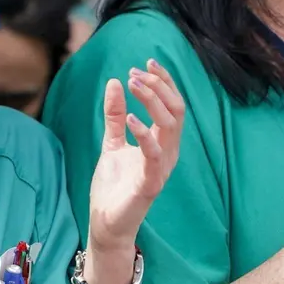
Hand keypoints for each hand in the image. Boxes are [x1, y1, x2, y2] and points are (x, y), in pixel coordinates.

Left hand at [88, 60, 183, 251]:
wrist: (106, 221)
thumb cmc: (115, 185)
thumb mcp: (112, 141)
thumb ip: (115, 115)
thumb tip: (115, 82)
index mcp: (163, 142)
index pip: (173, 105)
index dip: (165, 82)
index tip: (148, 61)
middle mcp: (168, 153)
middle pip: (176, 111)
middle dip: (159, 86)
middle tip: (136, 72)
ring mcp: (161, 168)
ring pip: (170, 126)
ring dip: (152, 100)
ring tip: (132, 84)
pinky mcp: (151, 183)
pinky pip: (155, 155)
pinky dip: (144, 133)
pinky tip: (130, 118)